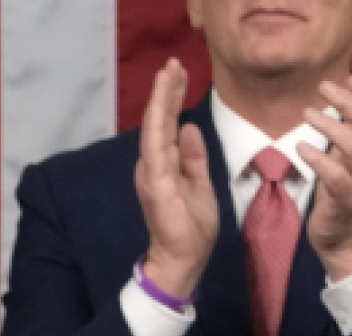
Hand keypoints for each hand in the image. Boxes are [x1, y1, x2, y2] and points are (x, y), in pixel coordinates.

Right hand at [134, 58, 218, 298]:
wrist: (183, 258)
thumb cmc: (191, 227)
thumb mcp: (199, 184)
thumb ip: (193, 157)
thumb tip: (188, 128)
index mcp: (163, 166)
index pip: (166, 125)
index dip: (172, 98)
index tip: (180, 73)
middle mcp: (152, 165)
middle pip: (157, 121)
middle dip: (165, 90)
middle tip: (173, 62)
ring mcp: (152, 173)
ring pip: (154, 128)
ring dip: (160, 99)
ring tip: (167, 72)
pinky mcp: (156, 182)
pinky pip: (155, 147)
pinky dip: (157, 123)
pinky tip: (161, 104)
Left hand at [301, 75, 351, 283]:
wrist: (349, 246)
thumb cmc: (348, 200)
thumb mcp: (351, 164)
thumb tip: (346, 104)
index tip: (351, 77)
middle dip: (349, 103)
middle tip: (325, 86)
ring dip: (331, 126)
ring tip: (308, 112)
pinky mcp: (350, 204)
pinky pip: (337, 179)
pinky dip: (319, 160)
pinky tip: (301, 146)